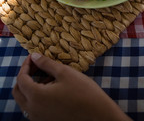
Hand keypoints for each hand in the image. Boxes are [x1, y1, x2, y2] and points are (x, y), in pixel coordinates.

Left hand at [12, 53, 131, 120]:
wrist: (98, 114)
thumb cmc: (83, 91)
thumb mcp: (64, 72)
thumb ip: (46, 63)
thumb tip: (33, 56)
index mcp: (36, 96)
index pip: (21, 79)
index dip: (26, 65)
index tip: (33, 56)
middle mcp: (33, 110)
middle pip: (18, 91)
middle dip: (24, 76)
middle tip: (36, 64)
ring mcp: (38, 118)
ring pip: (25, 100)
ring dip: (30, 86)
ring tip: (47, 75)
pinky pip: (33, 107)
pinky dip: (37, 96)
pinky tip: (52, 88)